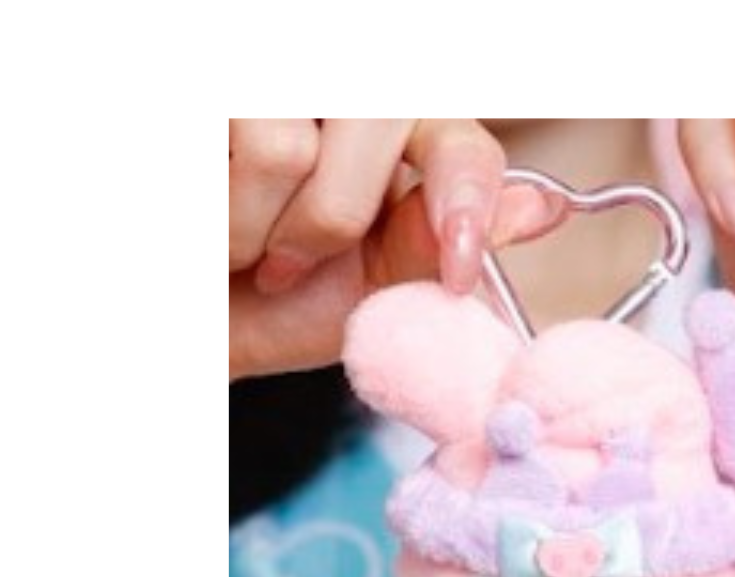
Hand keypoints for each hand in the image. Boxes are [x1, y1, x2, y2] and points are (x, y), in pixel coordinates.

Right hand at [229, 119, 558, 379]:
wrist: (191, 328)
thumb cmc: (271, 308)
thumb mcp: (370, 292)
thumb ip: (439, 248)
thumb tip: (543, 207)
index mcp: (395, 143)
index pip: (462, 145)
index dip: (467, 204)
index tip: (458, 272)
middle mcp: (338, 101)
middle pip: (378, 122)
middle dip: (331, 220)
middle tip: (286, 263)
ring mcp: (269, 89)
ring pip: (296, 147)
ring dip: (263, 229)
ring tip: (238, 246)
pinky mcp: (209, 95)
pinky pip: (255, 146)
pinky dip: (225, 218)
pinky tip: (205, 218)